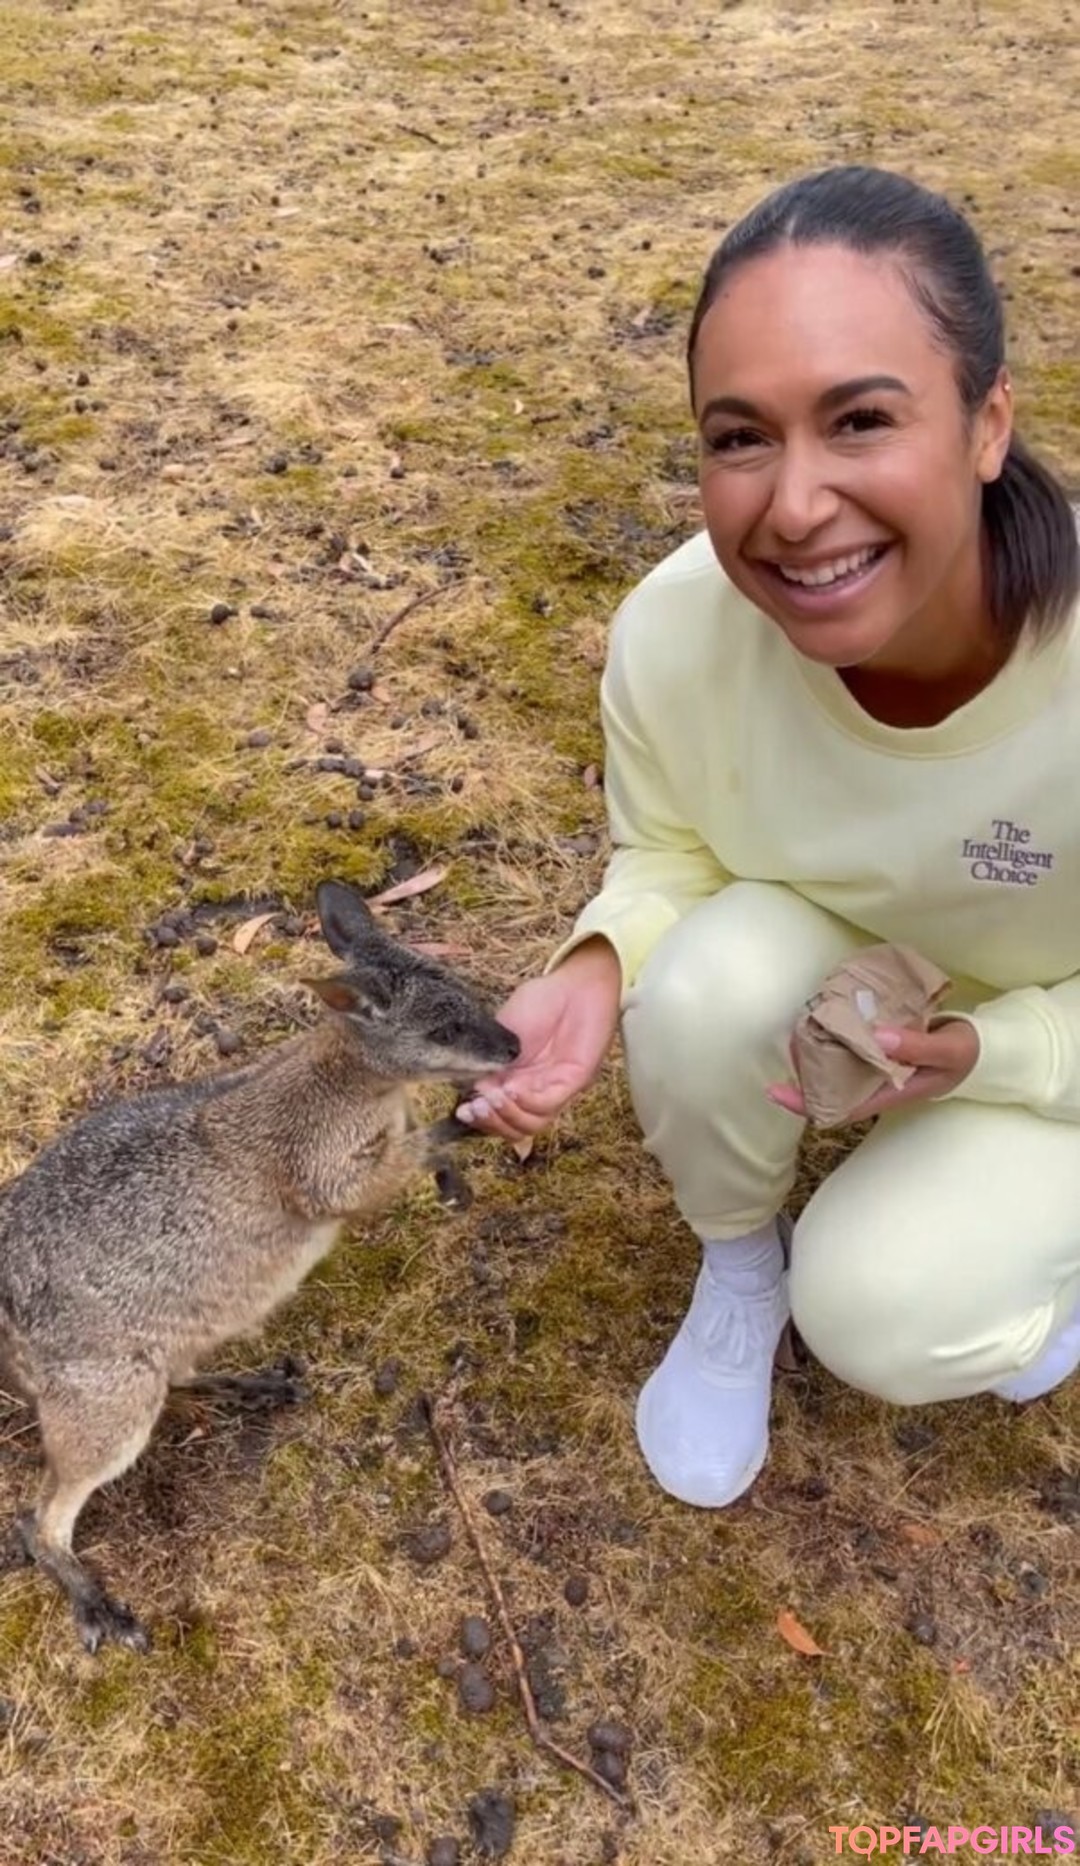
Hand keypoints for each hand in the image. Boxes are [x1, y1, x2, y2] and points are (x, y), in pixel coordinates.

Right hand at [455, 938, 621, 1141]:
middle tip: (476, 1106)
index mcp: (512, 1081)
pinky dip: (527, 1102)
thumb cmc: (539, 1002)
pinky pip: (548, 1105)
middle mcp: (532, 1091)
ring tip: (493, 1097)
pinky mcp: (573, 1082)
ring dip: (507, 1116)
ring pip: (531, 1125)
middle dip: (490, 1122)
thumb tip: (468, 1090)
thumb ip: (487, 1062)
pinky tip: (513, 1089)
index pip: (495, 1116)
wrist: (573, 984)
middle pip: (512, 1129)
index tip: (462, 1110)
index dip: (478, 1119)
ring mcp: (553, 1089)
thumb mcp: (502, 1034)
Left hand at [766, 1019, 979, 1122]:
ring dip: (820, 1049)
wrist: (984, 1049)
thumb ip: (914, 1046)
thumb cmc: (966, 1055)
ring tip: (802, 1025)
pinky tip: (830, 1014)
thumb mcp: (946, 1051)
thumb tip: (876, 1038)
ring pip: (841, 1065)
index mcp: (892, 1093)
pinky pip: (855, 1045)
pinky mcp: (885, 1048)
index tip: (776, 1092)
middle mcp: (880, 1084)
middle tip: (789, 1042)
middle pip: (833, 1086)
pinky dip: (840, 1033)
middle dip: (806, 1071)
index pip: (841, 1108)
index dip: (807, 1104)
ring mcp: (881, 1067)